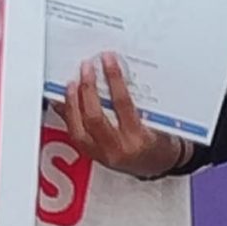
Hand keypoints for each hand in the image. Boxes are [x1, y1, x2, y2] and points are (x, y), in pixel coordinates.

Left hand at [56, 53, 186, 177]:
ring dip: (72, 103)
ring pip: (78, 129)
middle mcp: (119, 149)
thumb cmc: (162, 143)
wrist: (159, 165)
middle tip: (86, 68)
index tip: (108, 60)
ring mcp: (104, 156)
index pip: (122, 104)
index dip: (113, 79)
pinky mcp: (94, 157)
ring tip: (71, 84)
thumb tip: (116, 74)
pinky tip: (64, 103)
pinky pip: (75, 136)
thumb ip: (139, 101)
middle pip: (94, 118)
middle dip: (87, 89)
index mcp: (139, 139)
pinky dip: (68, 116)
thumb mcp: (158, 120)